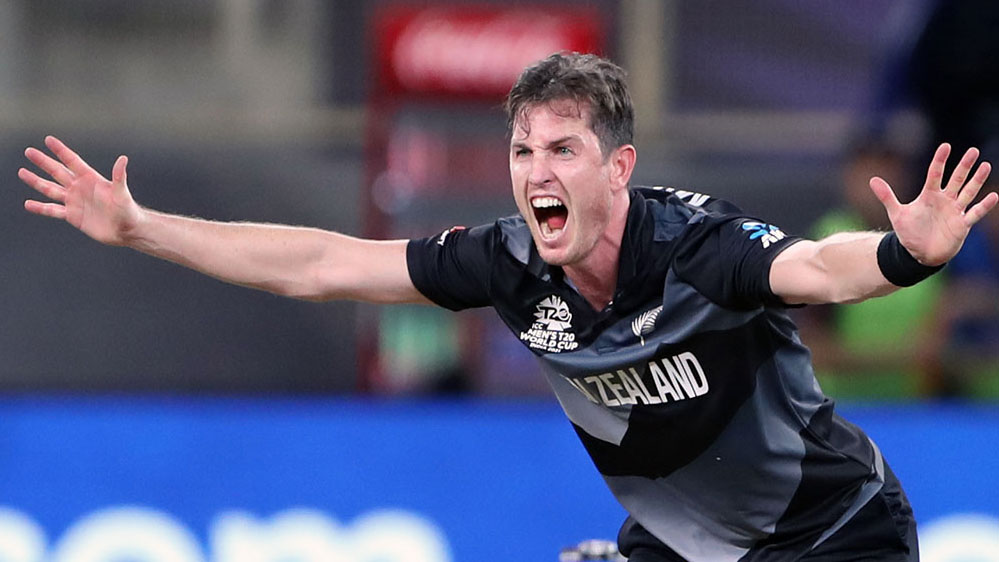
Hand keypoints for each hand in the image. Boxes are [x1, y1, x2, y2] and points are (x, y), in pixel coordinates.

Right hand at [19, 136, 141, 246]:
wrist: (126, 230)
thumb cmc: (128, 210)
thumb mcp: (122, 193)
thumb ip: (119, 177)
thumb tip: (123, 159)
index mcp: (91, 179)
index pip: (72, 161)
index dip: (60, 150)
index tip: (48, 139)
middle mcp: (80, 188)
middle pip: (57, 172)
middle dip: (43, 162)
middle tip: (29, 151)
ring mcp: (75, 201)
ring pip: (51, 189)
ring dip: (36, 181)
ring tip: (22, 172)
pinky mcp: (72, 216)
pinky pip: (52, 210)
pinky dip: (40, 208)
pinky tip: (28, 204)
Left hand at [869, 143, 997, 265]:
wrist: (918, 254)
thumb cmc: (909, 232)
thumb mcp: (896, 214)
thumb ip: (886, 196)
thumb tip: (872, 179)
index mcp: (929, 195)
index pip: (935, 174)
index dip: (940, 161)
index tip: (945, 146)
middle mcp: (944, 200)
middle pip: (956, 179)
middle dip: (964, 166)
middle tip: (973, 151)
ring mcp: (955, 211)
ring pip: (968, 192)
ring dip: (977, 180)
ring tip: (985, 166)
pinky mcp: (962, 225)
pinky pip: (975, 213)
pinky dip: (984, 206)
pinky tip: (993, 196)